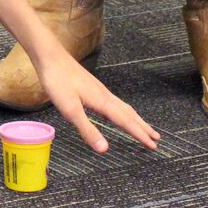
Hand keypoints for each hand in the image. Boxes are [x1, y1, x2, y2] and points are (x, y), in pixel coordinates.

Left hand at [33, 46, 160, 152]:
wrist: (51, 57)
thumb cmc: (58, 81)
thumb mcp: (70, 110)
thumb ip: (87, 130)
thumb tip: (104, 150)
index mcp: (103, 102)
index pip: (126, 122)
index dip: (140, 135)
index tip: (153, 146)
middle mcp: (105, 96)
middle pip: (129, 114)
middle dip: (143, 127)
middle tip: (156, 139)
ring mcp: (100, 91)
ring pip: (123, 108)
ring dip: (135, 119)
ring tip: (144, 127)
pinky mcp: (93, 88)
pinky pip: (114, 103)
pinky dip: (123, 112)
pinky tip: (117, 113)